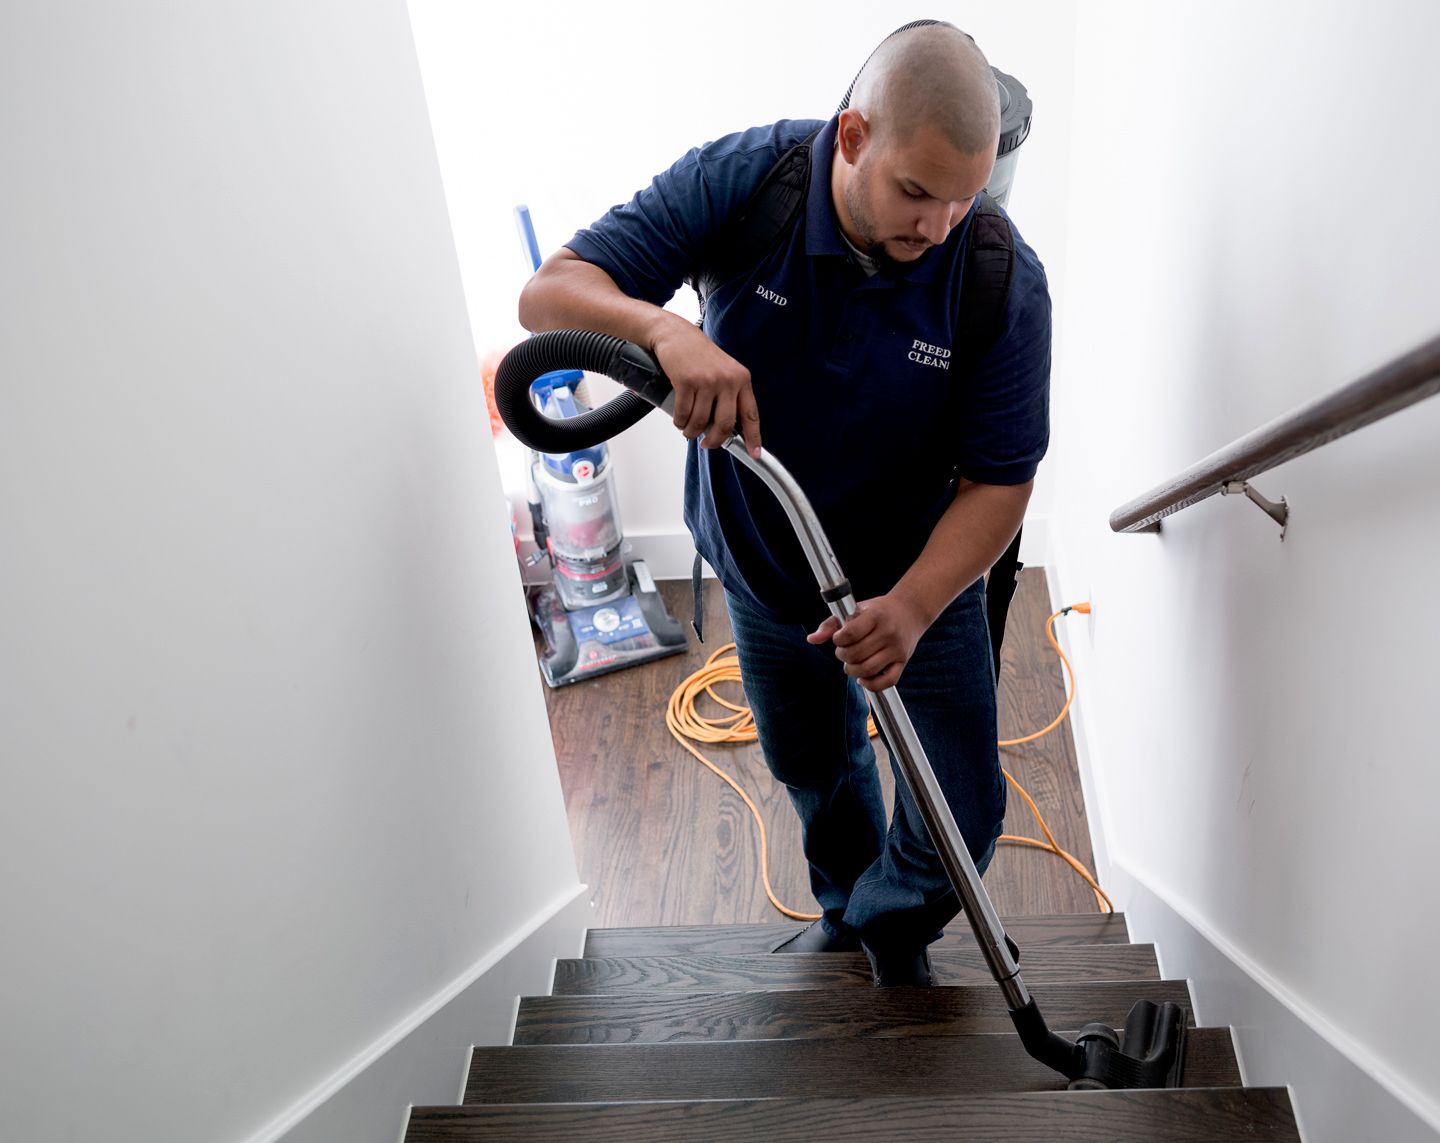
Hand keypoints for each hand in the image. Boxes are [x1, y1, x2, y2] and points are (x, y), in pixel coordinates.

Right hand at [651, 320, 761, 456]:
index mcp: (742, 379)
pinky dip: (680, 422)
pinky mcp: (686, 382)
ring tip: (688, 430)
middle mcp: (728, 380)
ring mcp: (707, 381)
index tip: (755, 454)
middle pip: (725, 424)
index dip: (753, 437)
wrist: (676, 334)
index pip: (751, 414)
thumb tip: (728, 429)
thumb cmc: (699, 355)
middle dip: (715, 441)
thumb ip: (729, 396)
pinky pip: (683, 414)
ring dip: (692, 431)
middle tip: (707, 444)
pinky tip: (679, 419)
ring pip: (701, 422)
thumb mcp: (724, 371)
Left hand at [806, 593, 928, 692]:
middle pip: (856, 654)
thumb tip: (811, 639)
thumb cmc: (878, 611)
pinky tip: (863, 678)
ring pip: (868, 670)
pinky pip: (887, 682)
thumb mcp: (856, 609)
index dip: (838, 640)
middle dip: (843, 656)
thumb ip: (831, 624)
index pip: (850, 634)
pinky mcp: (903, 662)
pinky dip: (871, 685)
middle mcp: (888, 633)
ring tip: (851, 663)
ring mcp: (897, 649)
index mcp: (875, 616)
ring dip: (852, 670)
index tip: (839, 638)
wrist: (910, 610)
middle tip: (844, 651)